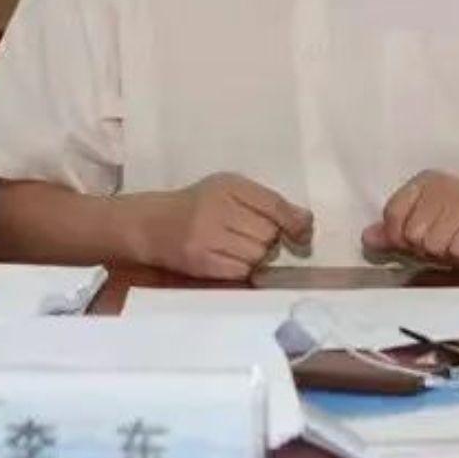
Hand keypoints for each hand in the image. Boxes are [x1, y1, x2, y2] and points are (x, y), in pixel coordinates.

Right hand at [124, 175, 312, 280]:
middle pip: (269, 234)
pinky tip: (227, 258)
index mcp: (229, 185)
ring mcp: (207, 237)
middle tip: (247, 234)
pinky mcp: (201, 262)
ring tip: (235, 246)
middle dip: (267, 238)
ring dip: (256, 255)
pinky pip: (242, 271)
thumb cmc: (198, 206)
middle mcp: (217, 208)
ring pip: (258, 255)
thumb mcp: (231, 191)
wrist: (152, 225)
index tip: (301, 234)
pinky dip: (242, 269)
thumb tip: (307, 224)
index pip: (274, 205)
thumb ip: (270, 203)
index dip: (294, 222)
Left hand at [361, 171, 458, 274]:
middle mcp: (446, 184)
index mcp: (425, 180)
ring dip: (445, 254)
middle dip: (425, 248)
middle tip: (446, 242)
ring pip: (433, 245)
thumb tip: (366, 237)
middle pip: (412, 233)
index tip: (420, 238)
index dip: (401, 237)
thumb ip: (393, 234)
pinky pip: (457, 252)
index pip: (392, 214)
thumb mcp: (421, 232)